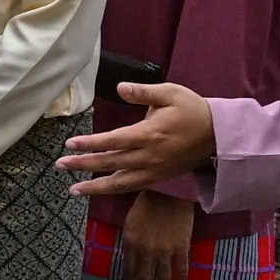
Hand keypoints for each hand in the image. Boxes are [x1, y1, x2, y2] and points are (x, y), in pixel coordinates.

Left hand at [61, 82, 220, 200]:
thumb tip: (120, 88)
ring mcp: (154, 170)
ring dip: (94, 187)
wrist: (219, 134)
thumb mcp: (170, 93)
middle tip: (60, 165)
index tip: (70, 144)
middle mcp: (149, 156)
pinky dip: (113, 190)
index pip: (113, 141)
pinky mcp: (159, 177)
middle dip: (83, 165)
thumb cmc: (193, 110)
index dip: (90, 144)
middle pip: (110, 163)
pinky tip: (97, 191)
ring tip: (73, 190)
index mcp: (150, 134)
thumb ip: (143, 92)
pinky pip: (132, 186)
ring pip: (119, 182)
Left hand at [115, 188, 197, 279]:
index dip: (130, 278)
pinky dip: (181, 276)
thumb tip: (129, 255)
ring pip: (163, 275)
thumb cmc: (146, 203)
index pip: (128, 268)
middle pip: (145, 275)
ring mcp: (164, 251)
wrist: (168, 193)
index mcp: (130, 243)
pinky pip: (181, 267)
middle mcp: (146, 251)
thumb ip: (130, 240)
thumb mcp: (130, 221)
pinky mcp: (181, 247)